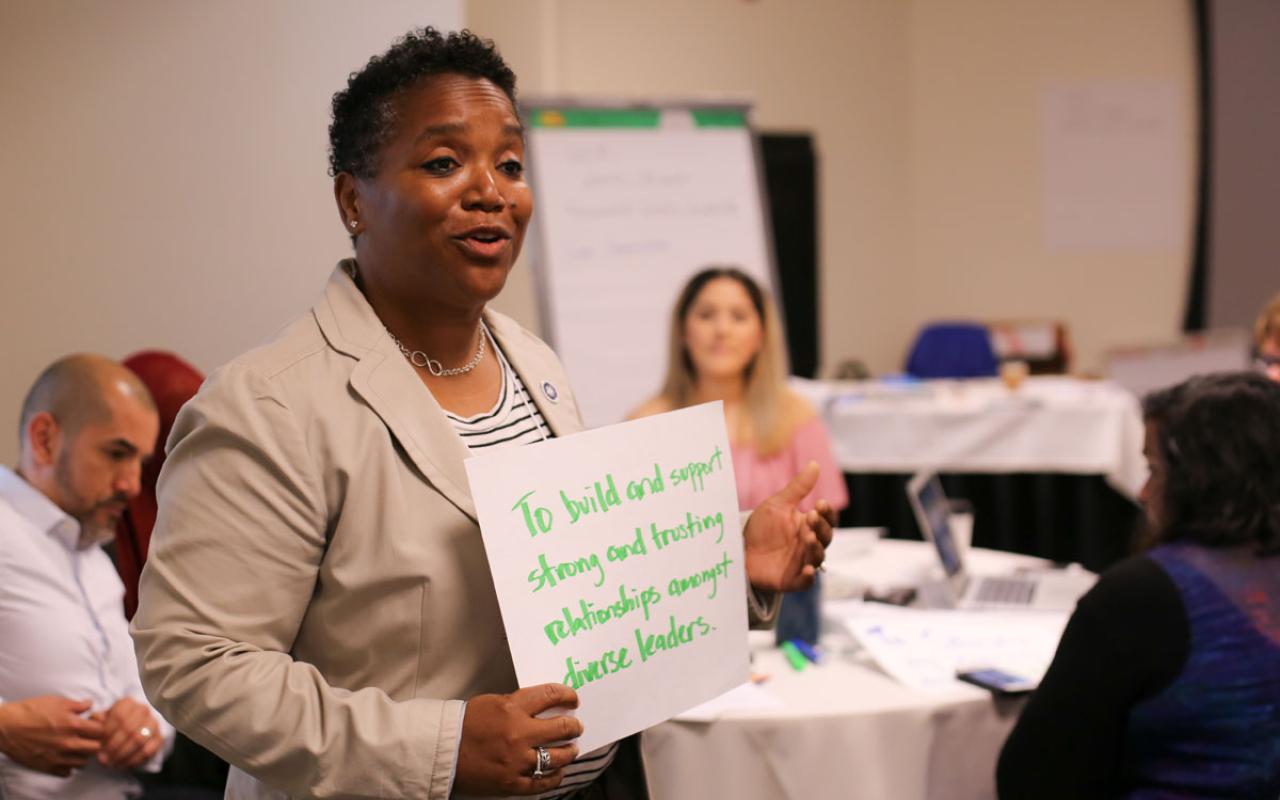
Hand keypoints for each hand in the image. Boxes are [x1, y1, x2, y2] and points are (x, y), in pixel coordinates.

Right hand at [0, 695, 104, 776]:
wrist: (7, 727)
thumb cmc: (30, 711)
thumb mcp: (56, 701)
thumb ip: (77, 705)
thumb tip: (90, 704)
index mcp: (73, 724)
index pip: (101, 731)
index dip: (101, 727)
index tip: (96, 726)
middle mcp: (68, 742)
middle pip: (96, 748)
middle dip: (95, 742)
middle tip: (89, 738)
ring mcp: (58, 756)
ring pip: (83, 762)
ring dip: (83, 755)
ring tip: (77, 747)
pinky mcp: (47, 766)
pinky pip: (67, 772)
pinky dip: (69, 766)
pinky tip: (65, 757)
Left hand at [91, 698, 162, 770]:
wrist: (131, 729)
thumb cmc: (112, 725)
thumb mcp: (102, 720)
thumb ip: (96, 721)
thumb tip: (95, 721)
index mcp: (128, 703)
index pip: (119, 716)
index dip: (107, 732)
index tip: (98, 745)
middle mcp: (143, 710)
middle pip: (129, 729)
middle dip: (114, 746)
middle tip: (102, 759)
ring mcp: (153, 724)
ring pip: (139, 740)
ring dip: (123, 754)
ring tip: (111, 763)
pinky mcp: (159, 738)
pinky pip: (148, 751)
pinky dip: (134, 760)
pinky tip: (122, 765)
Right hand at [454, 683, 582, 795]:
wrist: (442, 751)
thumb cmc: (463, 724)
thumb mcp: (491, 703)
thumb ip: (517, 704)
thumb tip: (541, 706)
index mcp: (512, 708)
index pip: (550, 695)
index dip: (567, 696)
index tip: (572, 699)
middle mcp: (519, 733)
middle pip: (562, 727)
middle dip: (574, 726)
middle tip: (576, 726)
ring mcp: (517, 761)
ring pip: (558, 757)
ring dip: (569, 752)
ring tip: (571, 750)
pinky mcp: (511, 783)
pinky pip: (542, 783)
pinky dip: (554, 777)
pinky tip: (558, 772)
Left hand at [744, 461, 836, 592]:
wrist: (738, 549)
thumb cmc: (761, 527)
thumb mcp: (778, 504)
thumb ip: (798, 488)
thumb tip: (815, 464)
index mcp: (808, 526)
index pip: (827, 520)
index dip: (827, 513)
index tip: (820, 503)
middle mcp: (808, 545)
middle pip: (826, 538)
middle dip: (822, 528)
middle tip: (811, 517)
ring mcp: (801, 563)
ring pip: (818, 558)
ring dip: (816, 549)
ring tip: (808, 538)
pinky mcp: (791, 580)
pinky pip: (805, 581)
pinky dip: (808, 577)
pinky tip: (807, 570)